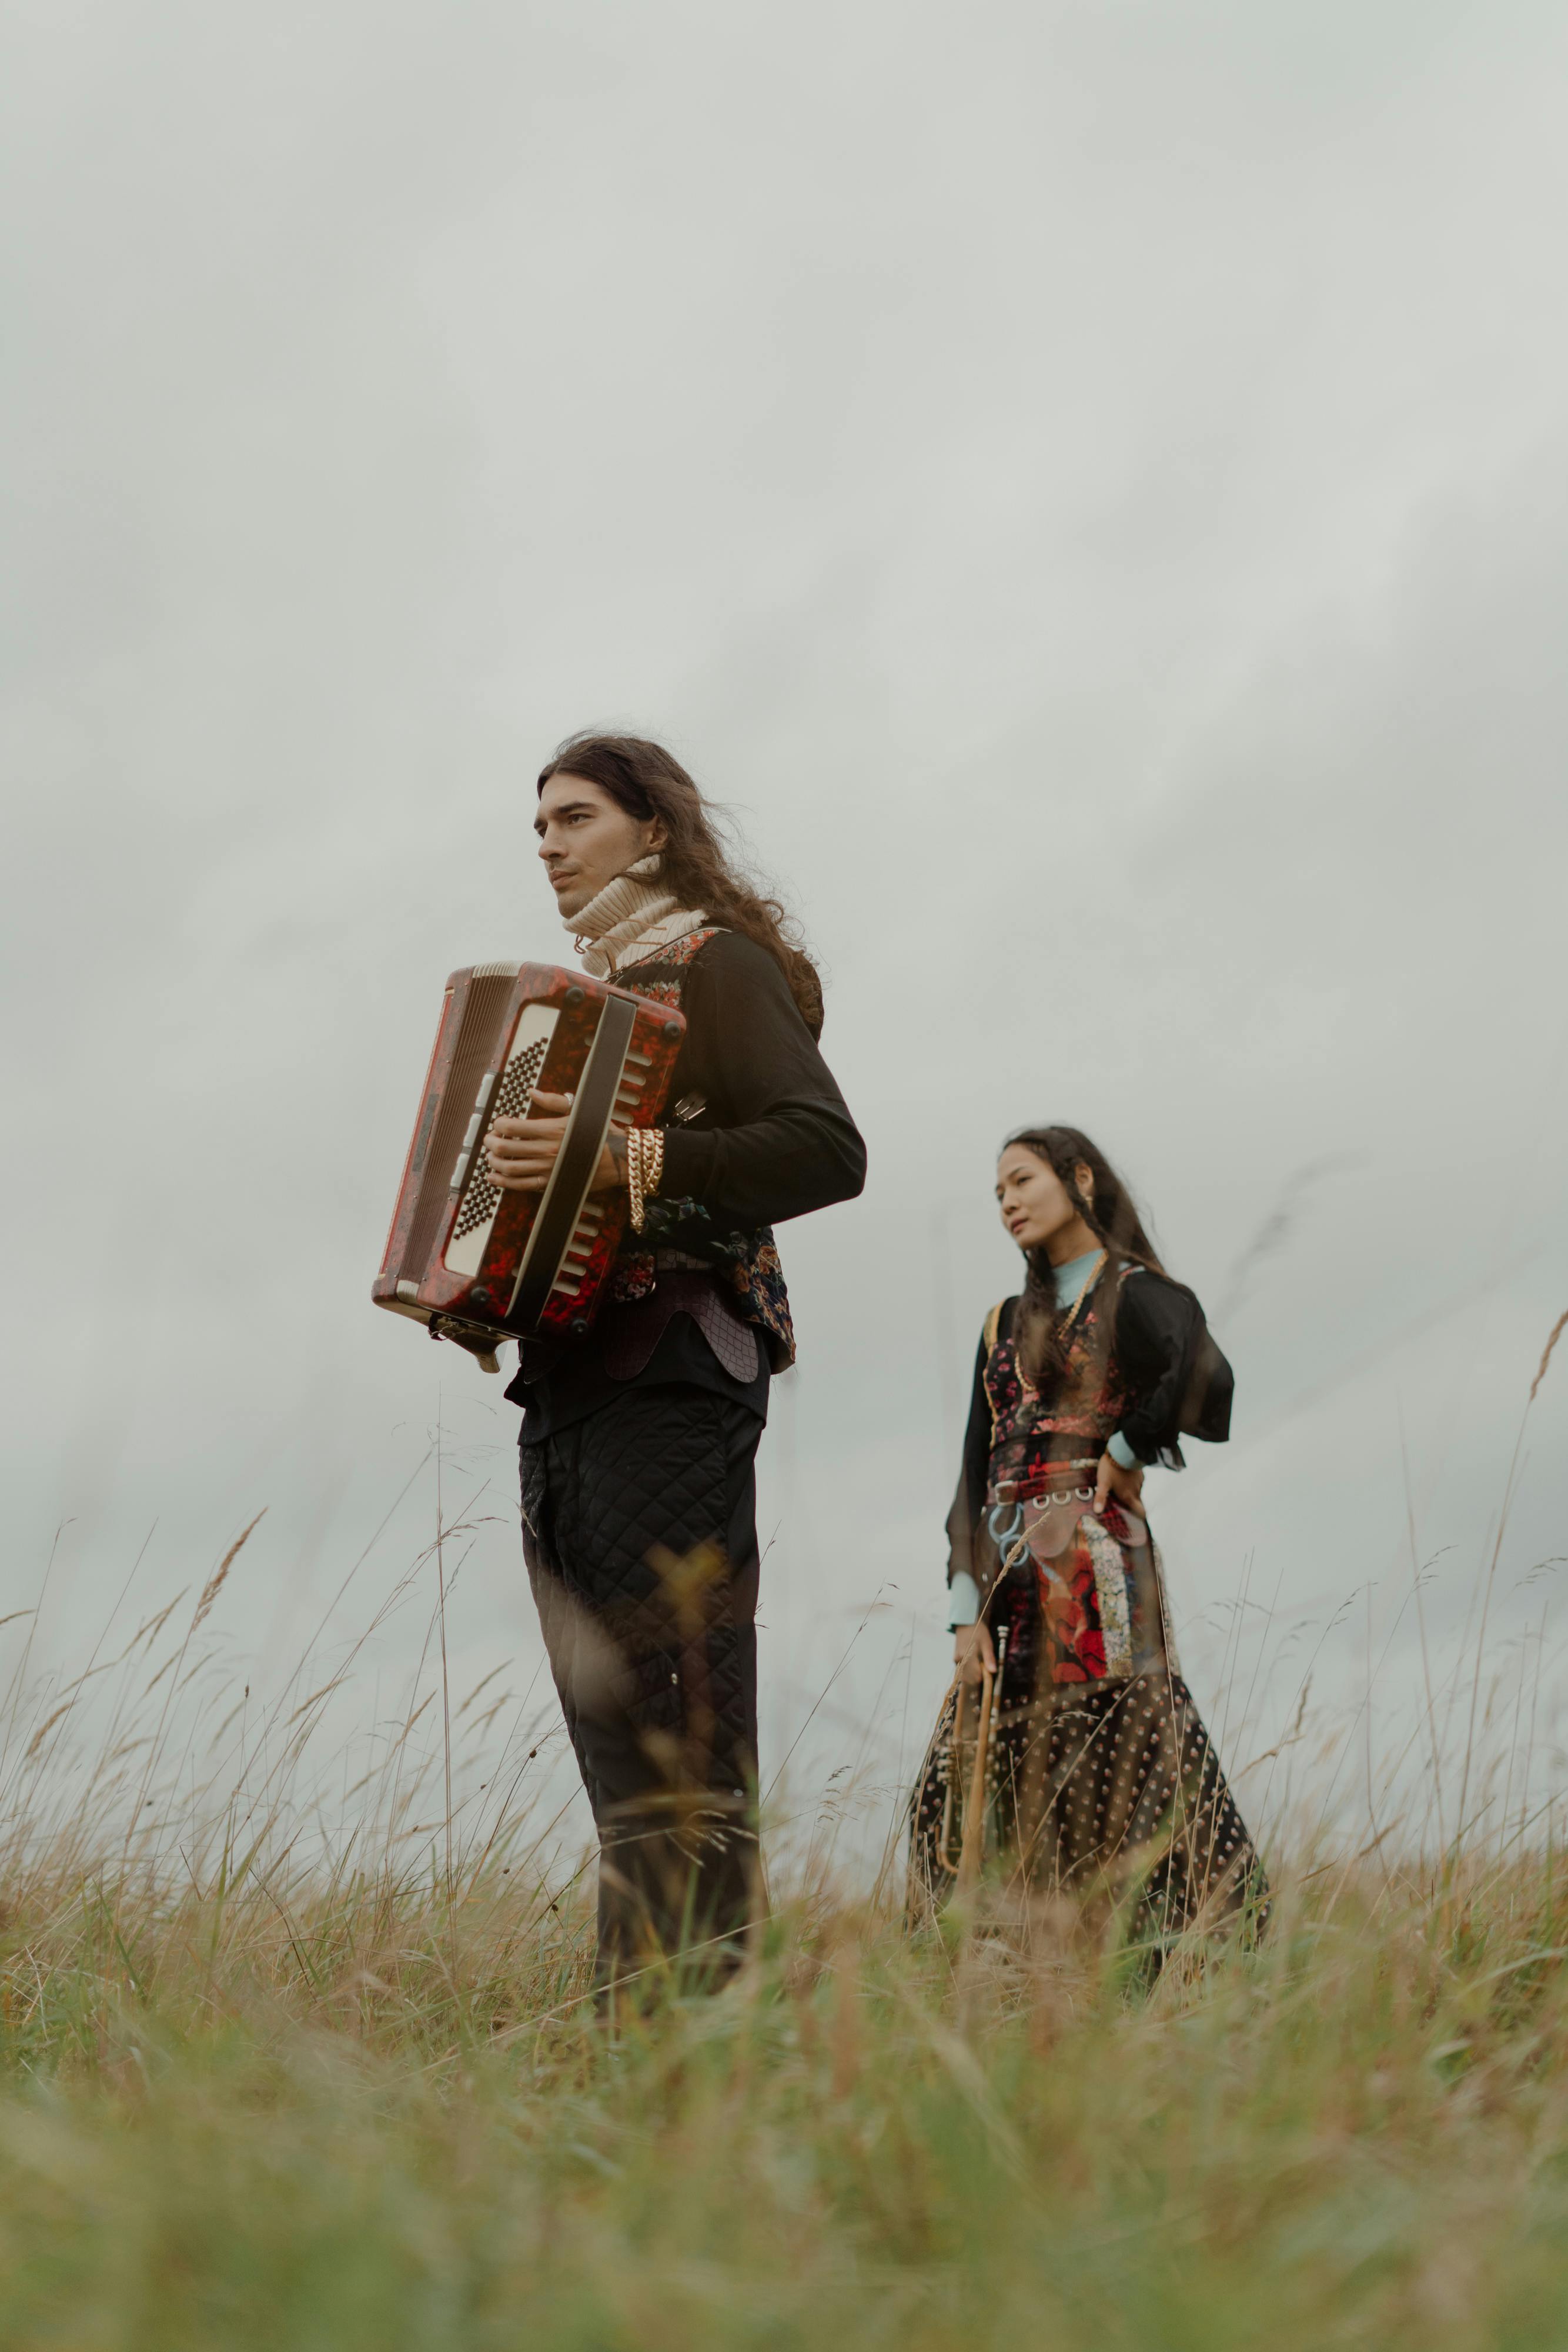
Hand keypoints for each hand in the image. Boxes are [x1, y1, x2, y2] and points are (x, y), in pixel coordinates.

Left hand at [484, 1093, 625, 1195]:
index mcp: (551, 1129)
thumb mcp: (579, 1110)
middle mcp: (546, 1150)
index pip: (512, 1127)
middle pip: (505, 1147)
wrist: (620, 1159)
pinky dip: (502, 1182)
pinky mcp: (550, 1184)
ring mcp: (547, 1170)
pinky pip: (520, 1186)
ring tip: (490, 1156)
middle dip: (490, 1142)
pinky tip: (493, 1177)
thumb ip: (553, 1101)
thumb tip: (532, 1092)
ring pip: (509, 1167)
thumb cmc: (600, 1133)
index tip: (498, 1123)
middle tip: (488, 1139)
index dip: (498, 1124)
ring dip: (493, 1161)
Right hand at [953, 1619, 995, 1685]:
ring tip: (979, 1665)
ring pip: (964, 1677)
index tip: (989, 1671)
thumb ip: (989, 1658)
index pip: (976, 1677)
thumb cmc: (978, 1632)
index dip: (984, 1677)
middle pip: (969, 1679)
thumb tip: (993, 1672)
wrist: (966, 1623)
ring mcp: (956, 1660)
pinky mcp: (955, 1659)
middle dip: (978, 1678)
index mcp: (968, 1656)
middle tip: (984, 1667)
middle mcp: (960, 1660)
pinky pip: (961, 1672)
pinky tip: (973, 1664)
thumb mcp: (987, 1643)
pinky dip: (968, 1673)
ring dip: (973, 1676)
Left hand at [1093, 1450, 1145, 1517]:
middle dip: (1132, 1505)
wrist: (1122, 1450)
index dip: (1139, 1517)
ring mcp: (1140, 1482)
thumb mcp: (1103, 1483)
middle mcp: (1137, 1491)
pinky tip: (1123, 1479)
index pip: (1141, 1513)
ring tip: (1120, 1489)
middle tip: (1121, 1504)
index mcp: (1129, 1497)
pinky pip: (1137, 1482)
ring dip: (1131, 1493)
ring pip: (1137, 1492)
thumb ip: (1101, 1497)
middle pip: (1138, 1503)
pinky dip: (1132, 1483)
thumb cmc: (1111, 1468)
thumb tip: (1097, 1511)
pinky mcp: (1140, 1473)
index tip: (1134, 1519)